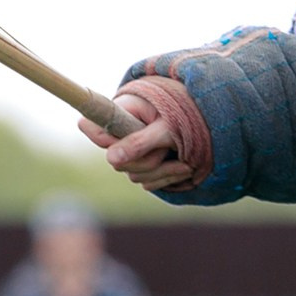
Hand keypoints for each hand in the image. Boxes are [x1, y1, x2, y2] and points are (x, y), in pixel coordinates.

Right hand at [79, 93, 194, 190]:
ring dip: (164, 171)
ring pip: (135, 176)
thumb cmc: (185, 115)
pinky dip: (168, 178)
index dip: (102, 138)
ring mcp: (131, 153)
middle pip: (117, 162)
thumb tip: (111, 160)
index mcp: (120, 112)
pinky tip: (185, 168)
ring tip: (186, 160)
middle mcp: (120, 135)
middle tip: (170, 147)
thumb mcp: (166, 126)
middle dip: (148, 159)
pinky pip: (148, 183)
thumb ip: (140, 141)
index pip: (93, 127)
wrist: (202, 120)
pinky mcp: (144, 167)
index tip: (118, 143)